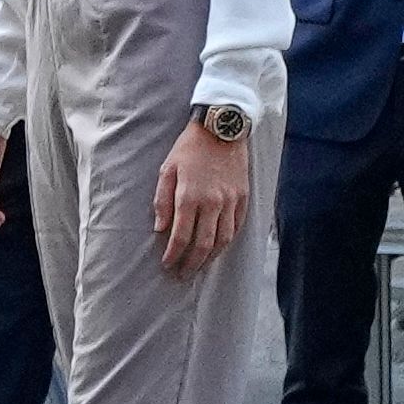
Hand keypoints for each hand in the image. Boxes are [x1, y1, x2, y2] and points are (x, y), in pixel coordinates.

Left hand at [154, 120, 249, 273]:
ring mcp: (230, 201)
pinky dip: (227, 242)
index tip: (167, 265)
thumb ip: (162, 201)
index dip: (173, 255)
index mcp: (189, 197)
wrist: (221, 128)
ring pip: (223, 240)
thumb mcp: (167, 170)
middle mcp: (212, 203)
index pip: (181, 237)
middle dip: (191, 264)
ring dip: (211, 258)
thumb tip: (160, 229)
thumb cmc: (189, 148)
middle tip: (182, 275)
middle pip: (203, 244)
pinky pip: (237, 226)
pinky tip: (219, 248)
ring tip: (200, 267)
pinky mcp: (243, 197)